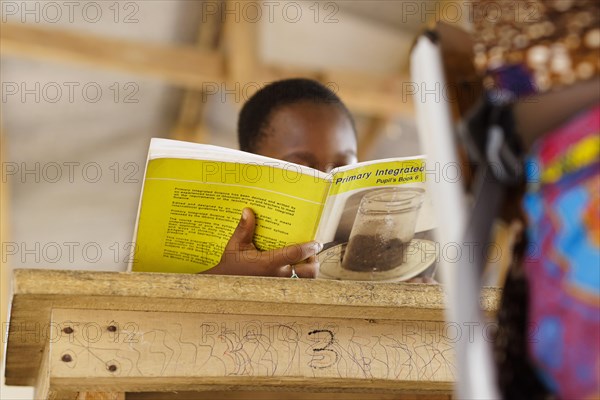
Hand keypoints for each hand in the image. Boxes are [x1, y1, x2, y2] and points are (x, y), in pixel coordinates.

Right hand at [203, 208, 321, 277]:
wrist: (224, 287)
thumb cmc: (231, 265)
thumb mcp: (235, 246)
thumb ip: (244, 229)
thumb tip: (248, 211)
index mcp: (268, 263)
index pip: (295, 254)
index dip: (309, 248)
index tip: (317, 242)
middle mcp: (277, 277)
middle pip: (309, 272)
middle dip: (315, 262)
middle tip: (312, 253)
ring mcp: (279, 287)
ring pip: (306, 282)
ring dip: (310, 272)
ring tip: (307, 262)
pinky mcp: (279, 292)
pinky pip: (298, 288)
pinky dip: (302, 280)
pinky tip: (299, 271)